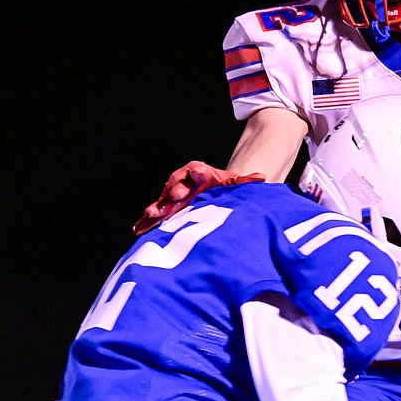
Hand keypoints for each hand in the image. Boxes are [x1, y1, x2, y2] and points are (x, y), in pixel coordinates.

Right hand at [133, 161, 264, 234]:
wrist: (202, 187)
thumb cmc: (217, 184)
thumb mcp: (231, 182)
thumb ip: (244, 181)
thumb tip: (263, 177)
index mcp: (197, 173)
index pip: (197, 171)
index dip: (197, 172)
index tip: (199, 170)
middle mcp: (180, 183)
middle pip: (176, 186)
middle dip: (176, 191)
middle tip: (176, 196)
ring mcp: (170, 197)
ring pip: (162, 201)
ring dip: (157, 208)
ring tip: (152, 214)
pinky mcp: (163, 210)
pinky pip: (153, 216)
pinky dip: (145, 222)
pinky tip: (138, 230)